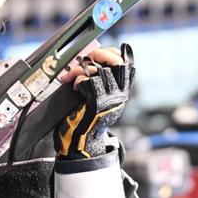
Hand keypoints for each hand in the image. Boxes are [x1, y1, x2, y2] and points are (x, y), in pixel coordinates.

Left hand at [55, 44, 133, 159]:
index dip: (114, 53)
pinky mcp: (97, 105)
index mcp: (120, 93)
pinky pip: (88, 81)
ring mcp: (110, 100)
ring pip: (100, 70)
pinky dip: (78, 80)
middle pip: (117, 63)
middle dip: (99, 54)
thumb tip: (92, 60)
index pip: (126, 66)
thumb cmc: (83, 120)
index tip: (99, 52)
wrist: (79, 145)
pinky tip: (73, 87)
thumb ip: (100, 82)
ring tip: (71, 77)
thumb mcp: (97, 99)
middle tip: (85, 58)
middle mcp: (119, 96)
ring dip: (81, 69)